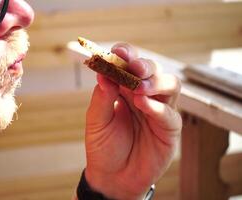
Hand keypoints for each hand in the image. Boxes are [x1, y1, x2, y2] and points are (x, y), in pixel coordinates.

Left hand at [84, 43, 181, 199]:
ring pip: (170, 85)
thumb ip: (102, 98)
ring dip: (156, 83)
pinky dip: (158, 107)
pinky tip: (143, 104)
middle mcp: (144, 96)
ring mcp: (159, 111)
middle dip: (144, 65)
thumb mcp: (96, 121)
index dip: (127, 54)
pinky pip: (170, 114)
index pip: (130, 65)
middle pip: (153, 70)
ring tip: (139, 88)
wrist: (112, 177)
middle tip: (133, 67)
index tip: (118, 51)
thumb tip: (103, 74)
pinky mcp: (169, 129)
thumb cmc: (103, 147)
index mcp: (124, 90)